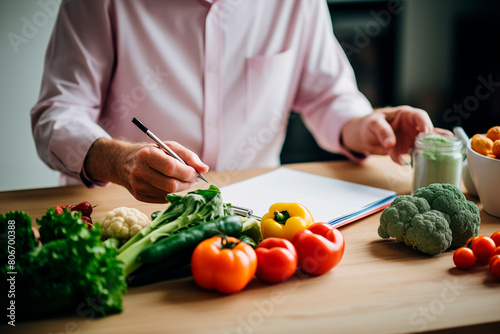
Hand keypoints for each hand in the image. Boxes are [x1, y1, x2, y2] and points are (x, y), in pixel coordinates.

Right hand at [84, 138, 208, 202]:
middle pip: (171, 185)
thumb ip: (189, 156)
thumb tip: (204, 169)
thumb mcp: (169, 147)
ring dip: (180, 188)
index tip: (195, 172)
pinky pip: (162, 199)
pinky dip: (171, 193)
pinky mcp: (139, 196)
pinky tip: (169, 184)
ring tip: (181, 179)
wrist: (123, 162)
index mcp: (146, 155)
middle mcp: (139, 171)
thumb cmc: (151, 152)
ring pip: (168, 194)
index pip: (171, 168)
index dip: (187, 172)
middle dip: (186, 183)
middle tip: (191, 178)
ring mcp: (138, 186)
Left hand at [341, 105, 438, 163]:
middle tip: (432, 149)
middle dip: (431, 140)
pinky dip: (407, 160)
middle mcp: (411, 126)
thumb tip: (391, 144)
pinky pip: (410, 155)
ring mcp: (410, 138)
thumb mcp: (374, 124)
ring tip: (426, 159)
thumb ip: (383, 131)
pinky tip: (402, 164)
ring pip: (423, 145)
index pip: (420, 116)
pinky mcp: (406, 149)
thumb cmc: (369, 124)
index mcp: (405, 114)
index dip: (426, 124)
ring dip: (423, 152)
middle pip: (427, 131)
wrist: (363, 135)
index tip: (427, 134)